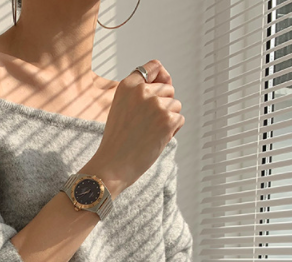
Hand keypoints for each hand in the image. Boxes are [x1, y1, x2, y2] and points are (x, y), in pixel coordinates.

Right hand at [90, 58, 184, 194]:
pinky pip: (179, 119)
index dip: (161, 77)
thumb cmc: (117, 142)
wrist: (112, 166)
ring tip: (149, 133)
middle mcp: (142, 91)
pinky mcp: (167, 120)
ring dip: (168, 119)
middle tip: (146, 124)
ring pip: (175, 105)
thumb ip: (140, 93)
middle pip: (169, 89)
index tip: (160, 89)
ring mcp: (156, 104)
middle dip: (164, 105)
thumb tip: (169, 83)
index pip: (155, 66)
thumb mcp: (121, 108)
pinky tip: (155, 140)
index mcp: (128, 85)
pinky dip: (171, 131)